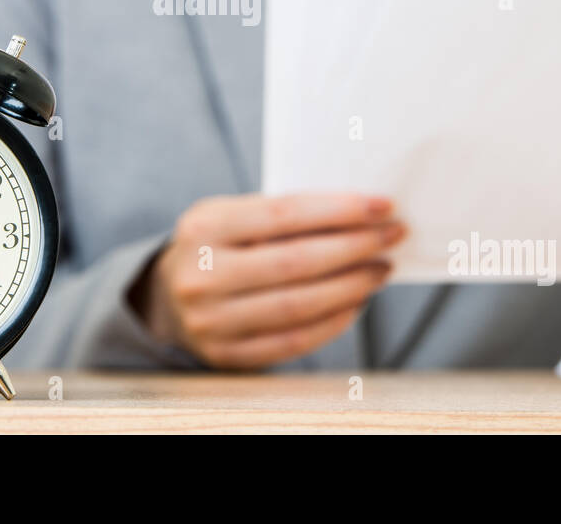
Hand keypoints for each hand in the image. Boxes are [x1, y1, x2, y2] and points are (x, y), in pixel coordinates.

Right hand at [129, 192, 404, 368]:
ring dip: (351, 286)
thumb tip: (360, 214)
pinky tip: (355, 303)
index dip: (338, 210)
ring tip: (380, 269)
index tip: (382, 206)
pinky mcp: (226, 355)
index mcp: (203, 226)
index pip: (283, 213)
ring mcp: (211, 321)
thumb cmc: (219, 245)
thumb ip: (283, 214)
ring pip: (298, 305)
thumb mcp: (232, 215)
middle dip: (354, 247)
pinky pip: (293, 341)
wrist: (169, 295)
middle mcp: (201, 275)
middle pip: (296, 261)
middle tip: (392, 236)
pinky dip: (332, 322)